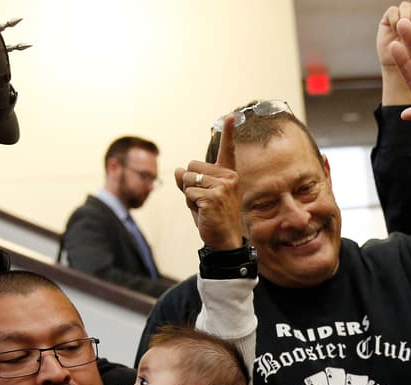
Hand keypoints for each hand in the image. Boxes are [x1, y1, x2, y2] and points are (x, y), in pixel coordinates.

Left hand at [175, 113, 245, 250]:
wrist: (225, 242)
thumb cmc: (213, 218)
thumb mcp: (199, 196)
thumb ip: (188, 181)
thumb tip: (178, 170)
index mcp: (229, 175)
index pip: (227, 150)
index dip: (229, 132)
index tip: (231, 116)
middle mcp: (229, 177)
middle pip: (192, 166)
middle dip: (190, 184)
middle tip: (204, 202)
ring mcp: (223, 187)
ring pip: (188, 180)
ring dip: (189, 196)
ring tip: (204, 208)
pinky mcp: (214, 197)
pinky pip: (188, 193)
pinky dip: (190, 204)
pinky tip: (204, 213)